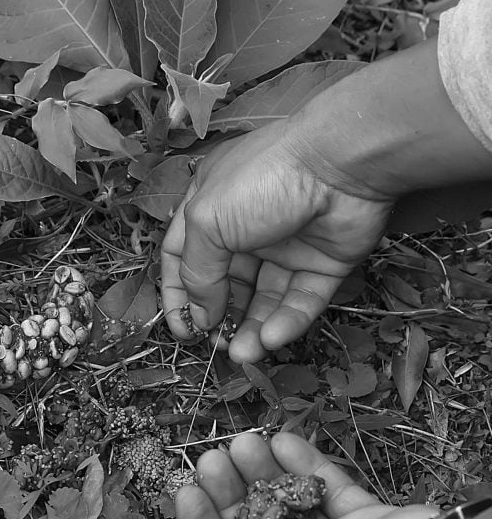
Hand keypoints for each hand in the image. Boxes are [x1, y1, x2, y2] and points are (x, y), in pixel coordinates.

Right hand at [161, 120, 393, 361]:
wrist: (340, 164)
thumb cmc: (263, 179)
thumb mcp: (207, 220)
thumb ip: (196, 271)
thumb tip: (198, 314)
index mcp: (211, 206)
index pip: (184, 256)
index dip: (178, 293)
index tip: (180, 328)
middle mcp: (246, 227)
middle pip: (226, 283)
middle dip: (219, 316)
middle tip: (216, 345)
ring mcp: (287, 246)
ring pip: (265, 298)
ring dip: (251, 328)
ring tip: (243, 354)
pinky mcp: (324, 263)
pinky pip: (301, 299)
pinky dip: (286, 322)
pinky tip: (271, 338)